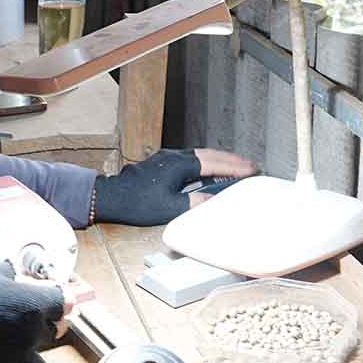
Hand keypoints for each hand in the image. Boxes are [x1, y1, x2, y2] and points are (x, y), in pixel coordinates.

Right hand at [0, 262, 64, 362]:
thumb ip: (12, 274)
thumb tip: (18, 277)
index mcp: (31, 306)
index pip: (64, 302)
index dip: (57, 294)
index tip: (46, 289)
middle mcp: (30, 334)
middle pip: (52, 324)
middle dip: (43, 314)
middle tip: (21, 300)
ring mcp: (16, 354)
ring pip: (33, 340)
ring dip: (24, 329)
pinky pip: (14, 352)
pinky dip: (7, 343)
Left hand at [93, 148, 256, 226]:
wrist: (111, 196)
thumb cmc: (137, 202)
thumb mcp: (170, 208)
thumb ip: (196, 203)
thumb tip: (216, 202)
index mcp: (180, 165)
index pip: (214, 164)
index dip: (234, 167)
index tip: (251, 170)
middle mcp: (174, 156)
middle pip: (210, 155)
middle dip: (231, 160)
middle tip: (248, 165)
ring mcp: (167, 157)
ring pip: (200, 154)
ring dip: (218, 160)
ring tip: (233, 166)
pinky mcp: (161, 161)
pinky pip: (190, 158)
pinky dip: (204, 162)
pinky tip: (207, 169)